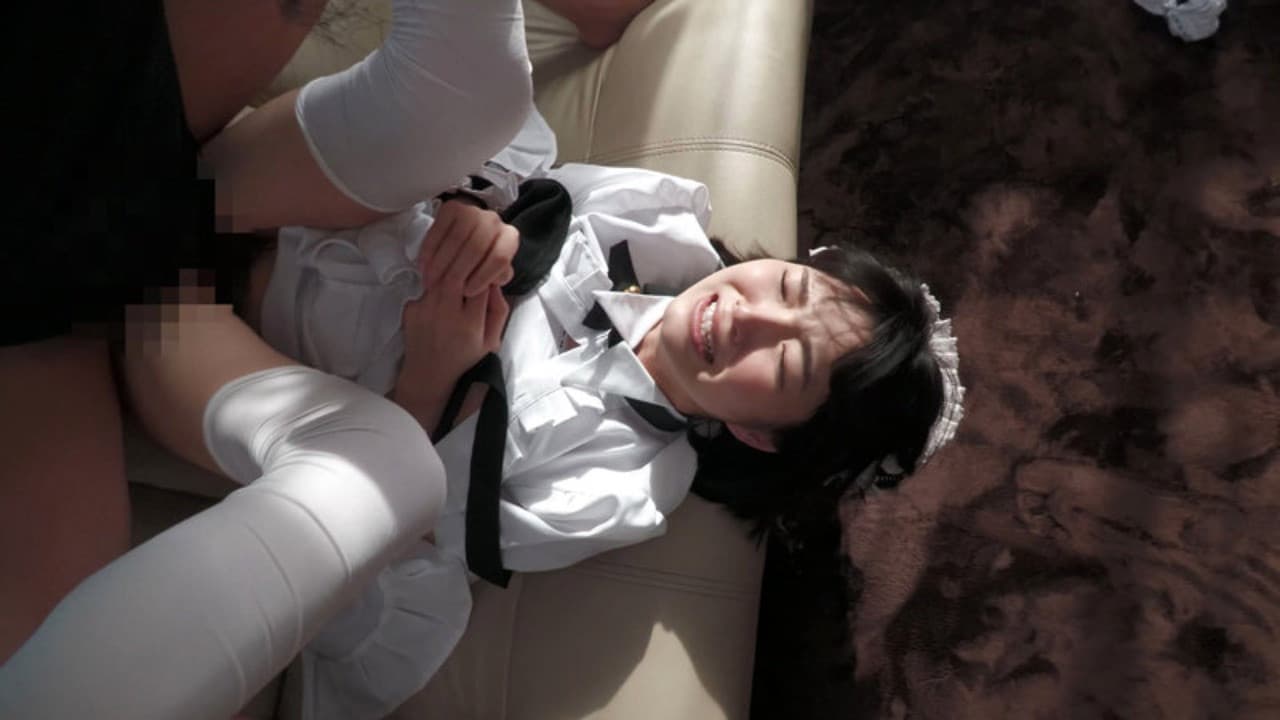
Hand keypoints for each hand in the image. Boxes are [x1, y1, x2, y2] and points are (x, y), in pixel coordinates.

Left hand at [394, 268, 509, 434]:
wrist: (428, 372)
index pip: (482, 285)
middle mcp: (447, 314)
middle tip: (468, 280)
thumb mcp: (491, 340)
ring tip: (452, 299)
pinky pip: (425, 290)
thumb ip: (499, 311)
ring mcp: (425, 310)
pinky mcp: (411, 309)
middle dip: (465, 272)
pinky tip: (436, 310)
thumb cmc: (462, 356)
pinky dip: (432, 294)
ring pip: (440, 279)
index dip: (484, 278)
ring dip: (448, 281)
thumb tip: (495, 284)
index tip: (485, 280)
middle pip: (457, 275)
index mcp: (470, 323)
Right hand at [418, 198, 517, 296]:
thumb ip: (496, 279)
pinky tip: (424, 266)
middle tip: (445, 289)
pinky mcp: (451, 208)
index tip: (468, 293)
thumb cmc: (484, 257)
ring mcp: (472, 211)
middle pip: (475, 248)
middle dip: (457, 273)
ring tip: (431, 281)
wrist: (471, 230)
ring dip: (440, 264)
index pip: (499, 258)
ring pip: (455, 240)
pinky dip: (429, 251)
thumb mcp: (495, 270)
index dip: (483, 277)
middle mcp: (493, 221)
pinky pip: (438, 231)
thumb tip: (491, 285)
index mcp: (509, 238)